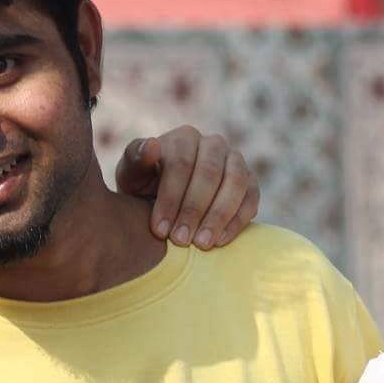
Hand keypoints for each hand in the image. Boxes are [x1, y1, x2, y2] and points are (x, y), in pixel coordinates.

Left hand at [115, 126, 259, 248]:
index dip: (170, 198)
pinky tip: (220, 241)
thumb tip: (151, 145)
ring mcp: (235, 161)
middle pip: (209, 173)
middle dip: (193, 210)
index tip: (159, 230)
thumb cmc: (145, 187)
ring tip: (202, 244)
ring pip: (235, 183)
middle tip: (181, 241)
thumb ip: (136, 159)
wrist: (167, 203)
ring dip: (219, 215)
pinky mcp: (250, 182)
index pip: (181, 164)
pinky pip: (251, 198)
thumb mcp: (132, 176)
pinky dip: (238, 220)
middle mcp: (213, 144)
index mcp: (184, 138)